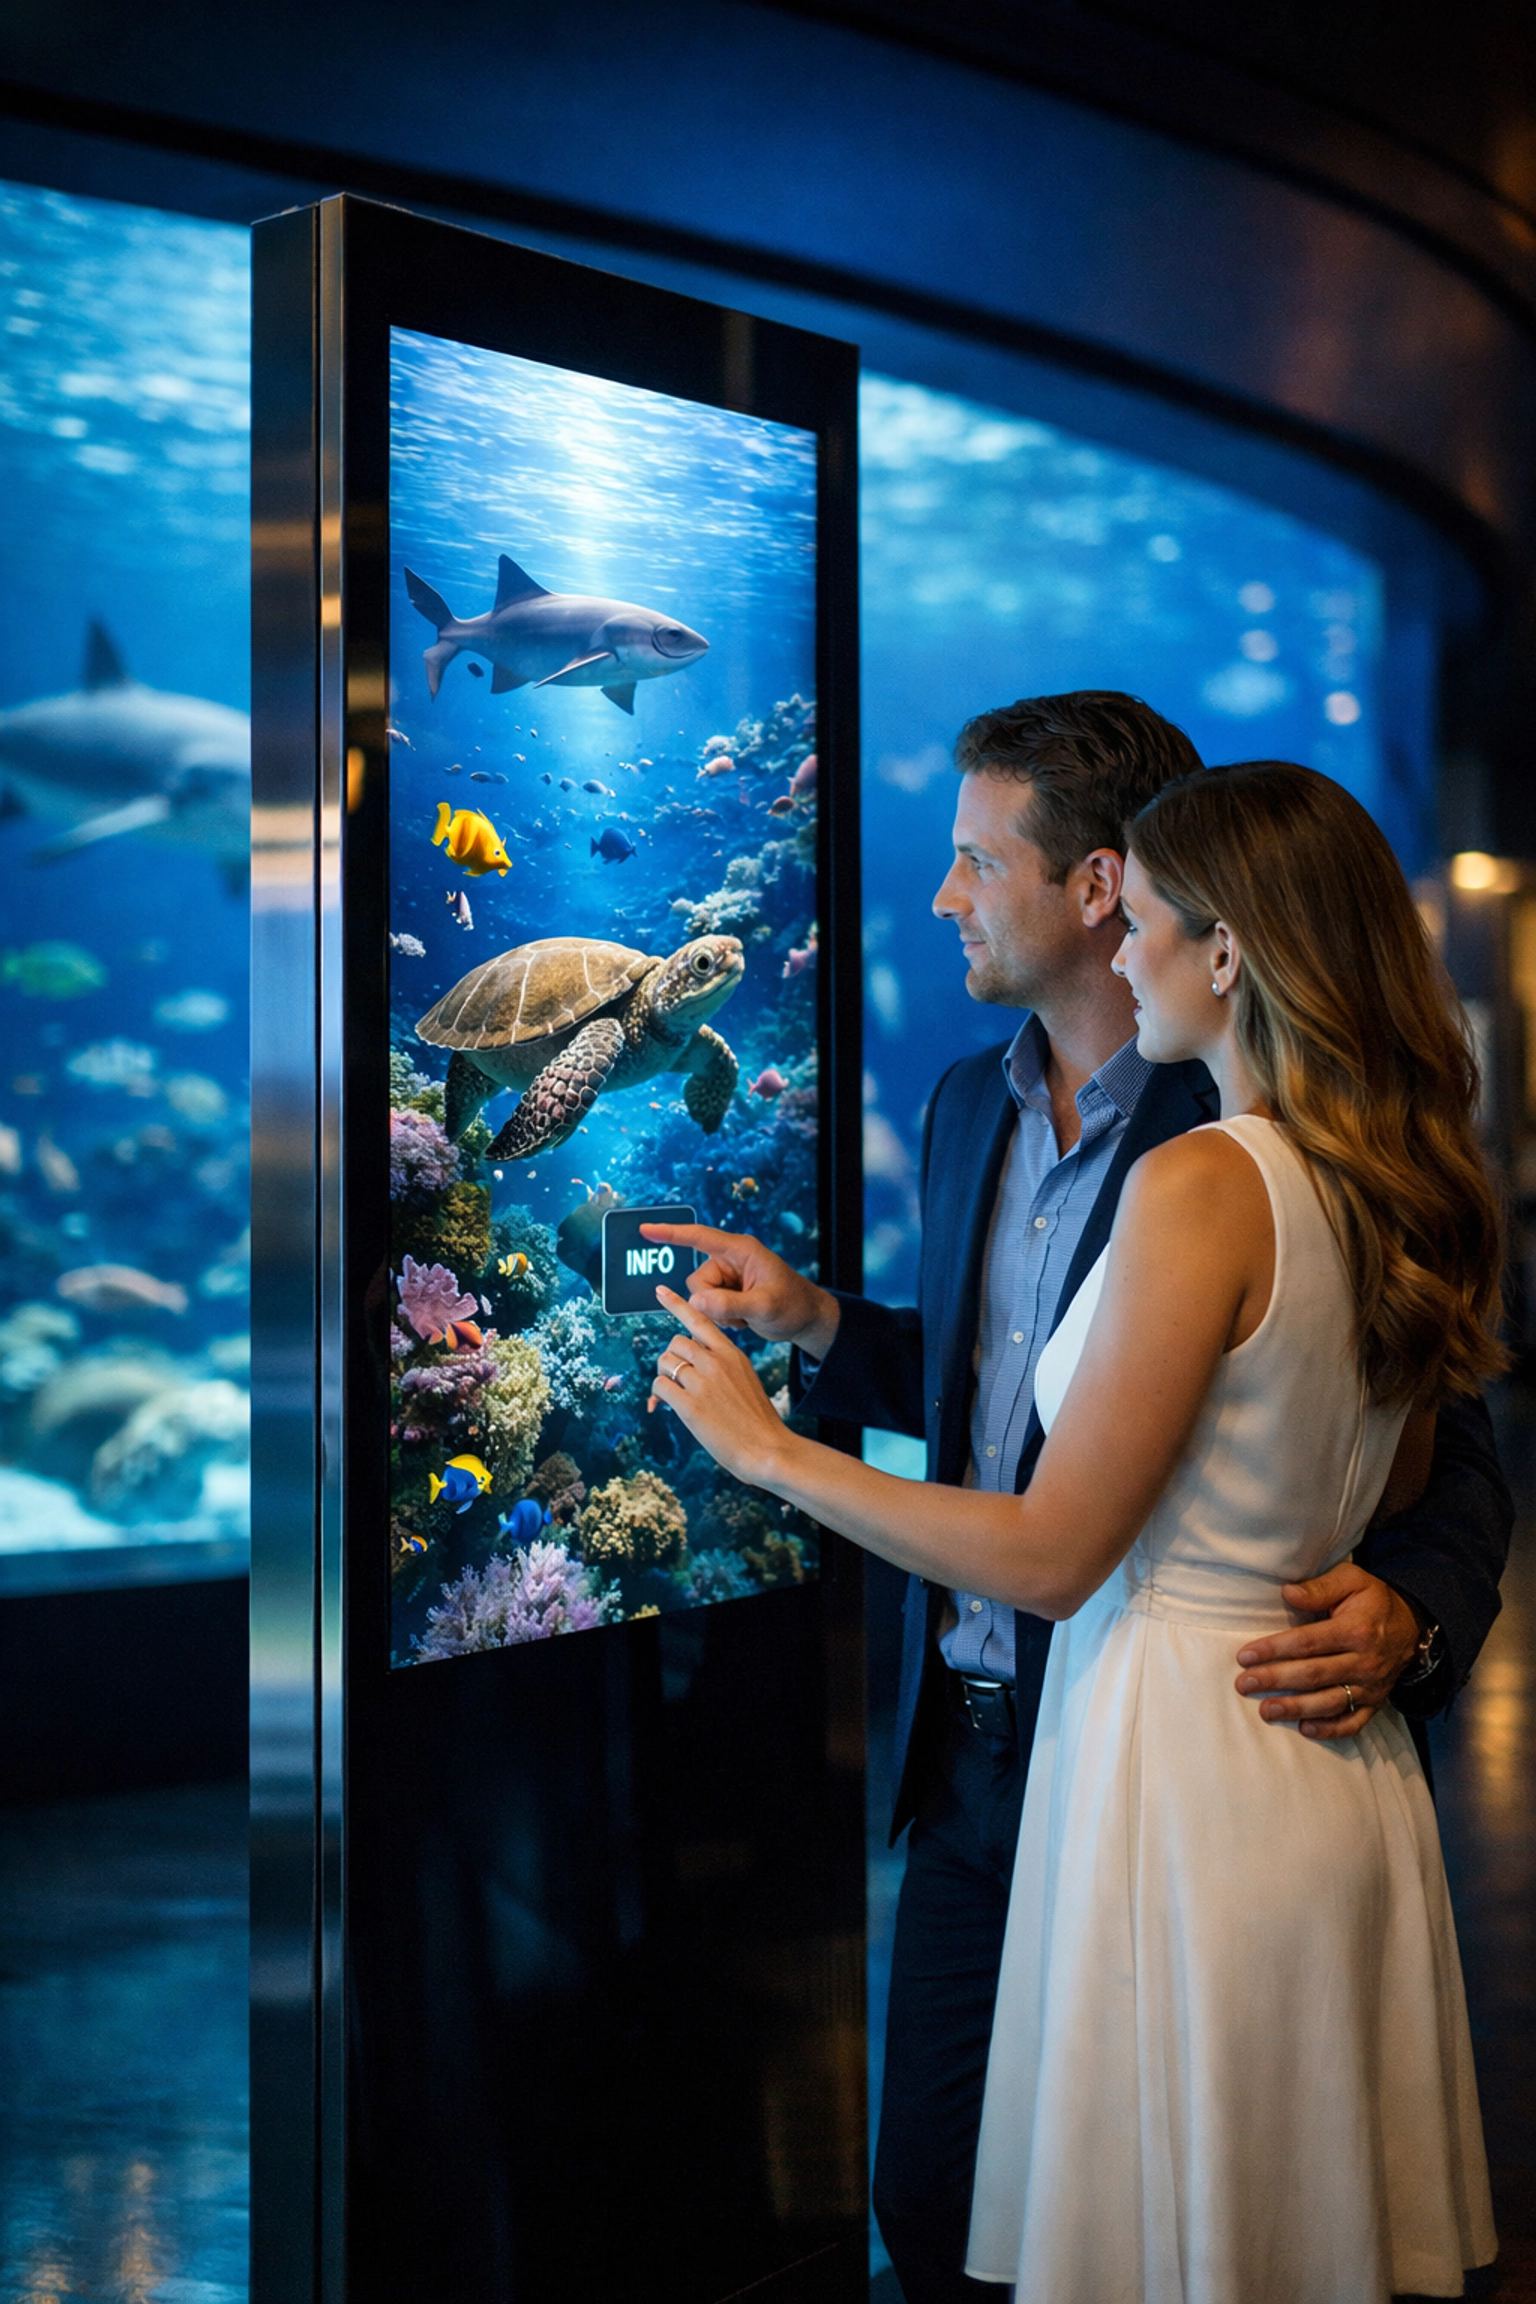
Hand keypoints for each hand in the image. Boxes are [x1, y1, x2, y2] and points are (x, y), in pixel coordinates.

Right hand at [640, 1222, 839, 1359]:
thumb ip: (729, 1304)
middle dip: (711, 1302)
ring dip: (718, 1312)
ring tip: (745, 1316)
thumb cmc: (793, 1305)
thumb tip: (695, 1302)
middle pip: (697, 1281)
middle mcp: (730, 1260)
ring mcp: (728, 1277)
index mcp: (740, 1250)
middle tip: (739, 1314)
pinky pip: (707, 1306)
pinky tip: (743, 1319)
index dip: (670, 1233)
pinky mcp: (726, 1292)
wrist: (805, 1318)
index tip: (645, 1229)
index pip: (699, 1237)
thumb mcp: (764, 1306)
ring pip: (699, 1296)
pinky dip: (722, 1317)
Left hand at [649, 1285, 794, 1487]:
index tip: (660, 1290)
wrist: (768, 1449)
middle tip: (679, 1379)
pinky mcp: (689, 1405)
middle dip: (672, 1359)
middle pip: (676, 1342)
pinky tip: (667, 1407)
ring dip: (664, 1377)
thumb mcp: (745, 1380)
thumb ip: (720, 1366)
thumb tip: (690, 1363)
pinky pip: (660, 1386)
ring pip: (664, 1362)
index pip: (700, 1319)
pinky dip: (658, 1396)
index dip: (677, 1304)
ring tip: (677, 1395)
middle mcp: (716, 1362)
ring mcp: (702, 1383)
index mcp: (732, 1353)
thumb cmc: (756, 1420)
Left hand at [1233, 1562, 1421, 1739]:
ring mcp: (1371, 1687)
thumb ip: (1319, 1588)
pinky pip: (1353, 1723)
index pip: (1309, 1642)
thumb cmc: (1372, 1601)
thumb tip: (1287, 1593)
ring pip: (1330, 1702)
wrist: (1412, 1626)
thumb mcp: (1352, 1581)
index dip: (1275, 1649)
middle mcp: (1365, 1661)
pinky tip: (1304, 1729)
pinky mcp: (1375, 1704)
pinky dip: (1330, 1729)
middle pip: (1314, 1675)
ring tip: (1265, 1711)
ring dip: (1296, 1708)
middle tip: (1244, 1684)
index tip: (1245, 1656)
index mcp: (1357, 1630)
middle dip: (1276, 1680)